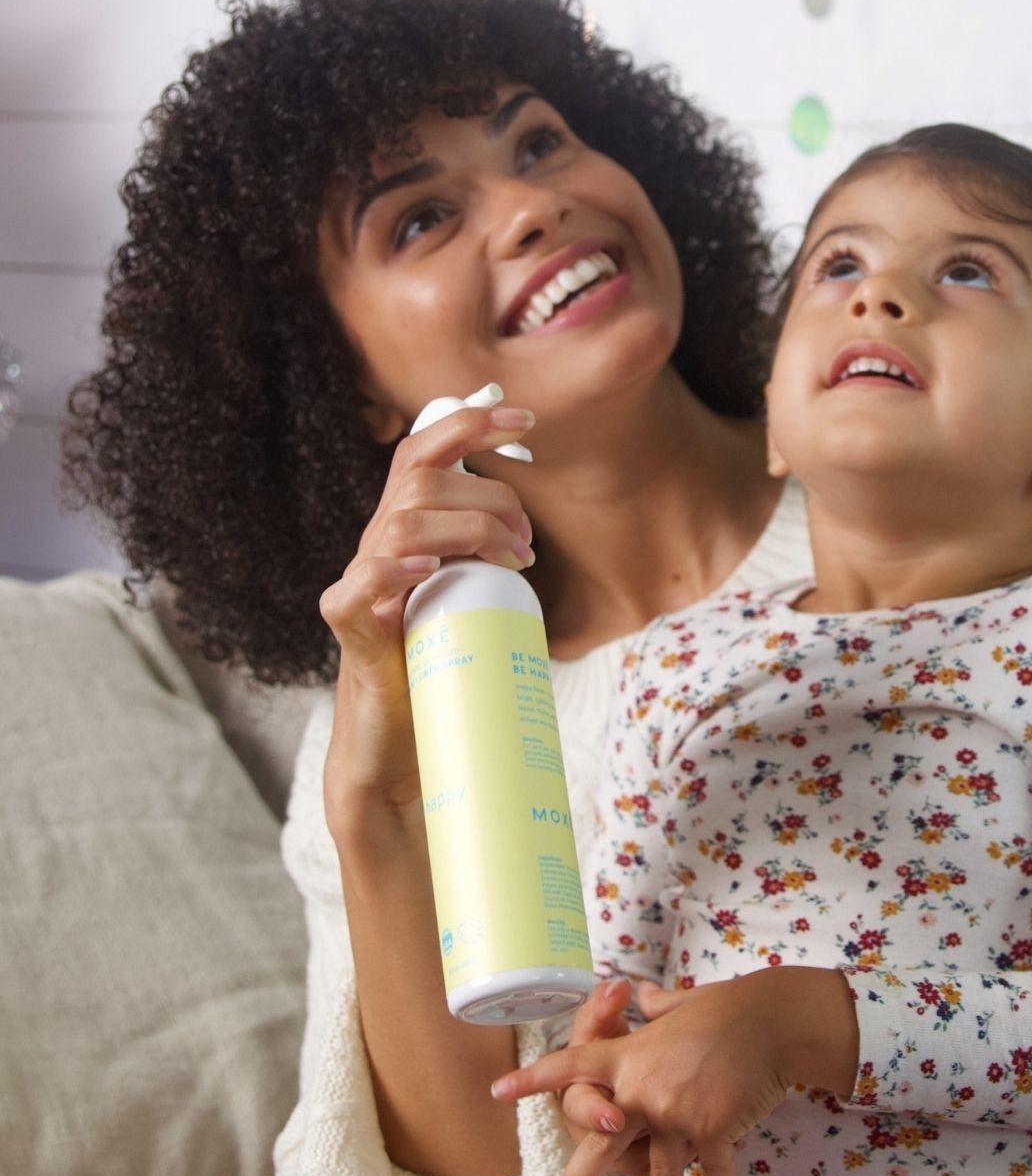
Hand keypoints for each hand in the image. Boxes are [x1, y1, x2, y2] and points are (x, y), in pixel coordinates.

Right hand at [317, 396, 534, 828]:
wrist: (402, 756)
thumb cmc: (443, 676)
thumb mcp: (477, 604)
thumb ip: (492, 568)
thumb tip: (537, 541)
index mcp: (407, 533)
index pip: (423, 452)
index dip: (468, 423)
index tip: (525, 419)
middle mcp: (378, 549)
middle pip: (421, 479)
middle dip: (489, 495)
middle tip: (529, 545)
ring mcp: (361, 588)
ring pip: (402, 522)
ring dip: (468, 529)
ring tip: (510, 562)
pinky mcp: (351, 633)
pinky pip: (358, 587)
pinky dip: (392, 571)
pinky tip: (428, 574)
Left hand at [493, 968, 856, 1175]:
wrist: (771, 1021)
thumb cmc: (728, 1007)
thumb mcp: (682, 1004)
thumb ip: (656, 1009)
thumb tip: (642, 994)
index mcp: (629, 1057)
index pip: (572, 1066)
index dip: (535, 1079)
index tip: (498, 1091)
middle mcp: (643, 1090)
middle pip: (600, 1143)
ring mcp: (676, 1114)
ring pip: (659, 1173)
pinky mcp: (710, 1131)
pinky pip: (711, 1165)